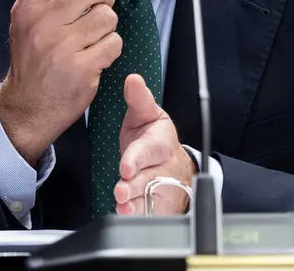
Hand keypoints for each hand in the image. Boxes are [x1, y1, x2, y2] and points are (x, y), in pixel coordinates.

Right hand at [0, 0, 121, 165]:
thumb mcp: (41, 20)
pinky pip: (114, 43)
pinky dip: (110, 49)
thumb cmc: (36, 56)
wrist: (26, 105)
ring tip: (89, 40)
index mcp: (28, 6)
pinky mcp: (80, 67)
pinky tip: (94, 58)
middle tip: (94, 13)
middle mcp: (42, 22)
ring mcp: (60, 46)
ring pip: (107, 16)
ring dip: (106, 28)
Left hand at [115, 74, 195, 215]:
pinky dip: (137, 215)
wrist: (172, 165)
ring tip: (122, 204)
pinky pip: (148, 213)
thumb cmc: (154, 138)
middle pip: (149, 178)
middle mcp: (163, 167)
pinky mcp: (156, 205)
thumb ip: (138, 99)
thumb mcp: (147, 115)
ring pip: (149, 198)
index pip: (149, 150)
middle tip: (121, 190)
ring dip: (135, 203)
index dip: (137, 159)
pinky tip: (126, 214)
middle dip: (135, 185)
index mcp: (160, 142)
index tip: (125, 166)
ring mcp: (161, 188)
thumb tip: (132, 79)